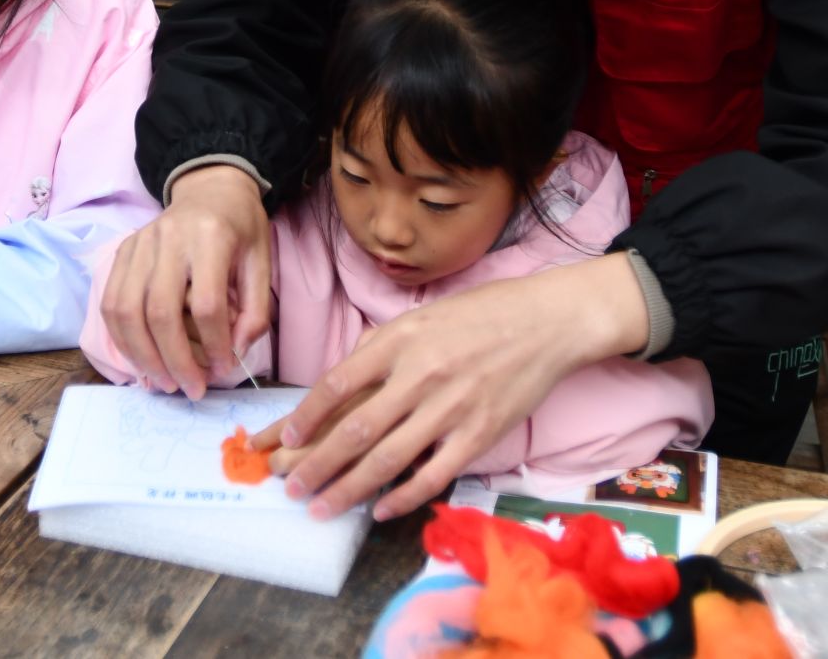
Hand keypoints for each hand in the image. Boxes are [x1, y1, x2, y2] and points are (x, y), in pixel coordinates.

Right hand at [101, 165, 272, 398]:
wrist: (211, 189)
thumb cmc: (241, 228)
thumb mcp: (262, 261)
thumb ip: (255, 309)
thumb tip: (236, 352)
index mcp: (211, 237)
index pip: (206, 304)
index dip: (214, 345)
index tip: (223, 369)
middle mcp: (169, 238)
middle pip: (159, 312)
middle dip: (174, 360)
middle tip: (191, 390)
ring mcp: (140, 243)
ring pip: (126, 310)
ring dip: (142, 356)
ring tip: (164, 383)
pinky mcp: (123, 251)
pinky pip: (110, 302)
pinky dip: (122, 338)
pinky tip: (141, 360)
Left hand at [257, 254, 647, 521]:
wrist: (545, 322)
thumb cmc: (478, 317)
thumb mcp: (420, 317)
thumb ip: (379, 350)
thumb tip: (338, 385)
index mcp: (400, 341)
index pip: (338, 383)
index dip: (305, 416)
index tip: (283, 439)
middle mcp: (420, 375)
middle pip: (355, 430)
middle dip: (315, 464)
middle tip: (289, 487)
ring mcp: (450, 408)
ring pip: (387, 459)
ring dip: (347, 489)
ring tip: (320, 507)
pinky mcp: (479, 435)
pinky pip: (432, 475)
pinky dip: (402, 498)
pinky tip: (379, 511)